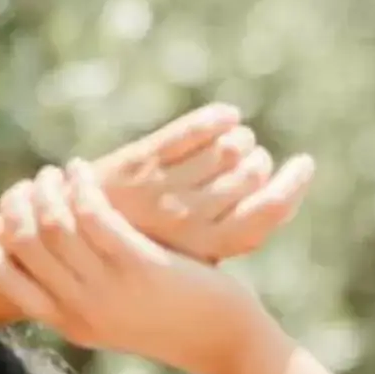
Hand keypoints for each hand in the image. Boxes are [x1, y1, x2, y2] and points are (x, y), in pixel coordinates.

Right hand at [0, 163, 271, 373]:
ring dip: (50, 188)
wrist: (225, 344)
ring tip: (58, 173)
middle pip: (26, 245)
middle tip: (28, 185)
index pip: (6, 284)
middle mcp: (81, 308)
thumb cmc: (174, 327)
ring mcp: (109, 288)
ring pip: (56, 224)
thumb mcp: (116, 322)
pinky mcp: (139, 265)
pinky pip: (94, 214)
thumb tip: (53, 272)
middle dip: (18, 206)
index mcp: (69, 323)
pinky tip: (84, 171)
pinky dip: (82, 185)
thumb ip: (81, 300)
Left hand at [96, 104, 313, 260]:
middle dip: (260, 161)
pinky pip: (191, 132)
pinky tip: (227, 116)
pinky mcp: (138, 162)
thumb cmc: (137, 250)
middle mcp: (185, 221)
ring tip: (237, 141)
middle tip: (255, 158)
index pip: (268, 214)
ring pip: (224, 150)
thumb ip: (225, 235)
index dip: (293, 187)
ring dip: (238, 139)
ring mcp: (159, 190)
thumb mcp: (187, 257)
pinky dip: (217, 119)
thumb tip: (273, 202)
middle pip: (250, 176)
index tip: (304, 164)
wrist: (70, 241)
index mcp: (204, 249)